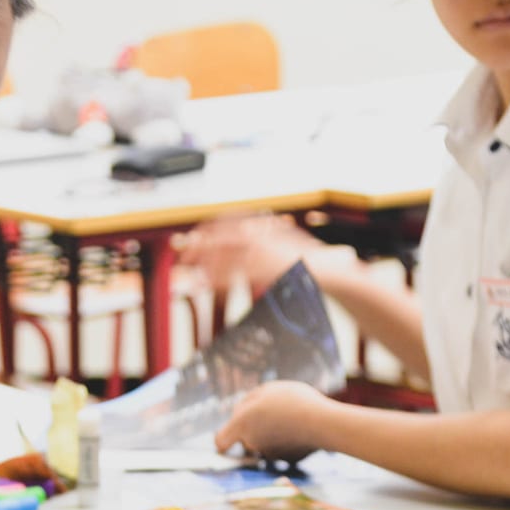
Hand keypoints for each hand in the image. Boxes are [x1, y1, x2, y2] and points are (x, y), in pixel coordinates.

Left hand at [179, 214, 343, 297]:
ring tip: (193, 280)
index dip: (205, 232)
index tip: (191, 241)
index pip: (224, 222)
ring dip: (202, 268)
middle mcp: (257, 234)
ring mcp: (258, 251)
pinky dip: (214, 281)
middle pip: (216, 236)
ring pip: (220, 257)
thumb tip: (252, 236)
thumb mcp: (282, 243)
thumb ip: (264, 239)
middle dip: (196, 247)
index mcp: (260, 226)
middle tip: (183, 260)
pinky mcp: (261, 269)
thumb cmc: (306, 261)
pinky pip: (230, 275)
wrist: (327, 270)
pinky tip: (205, 287)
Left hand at [214, 380, 332, 463]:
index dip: (222, 440)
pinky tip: (301, 429)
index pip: (221, 441)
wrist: (321, 423)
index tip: (226, 440)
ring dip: (271, 434)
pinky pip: (282, 449)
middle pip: (245, 440)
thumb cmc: (292, 401)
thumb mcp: (267, 390)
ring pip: (264, 444)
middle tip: (271, 411)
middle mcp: (252, 443)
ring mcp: (269, 454)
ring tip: (289, 417)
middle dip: (253, 428)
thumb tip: (241, 412)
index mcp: (241, 424)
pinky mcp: (287, 460)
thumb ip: (249, 402)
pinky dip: (287, 441)